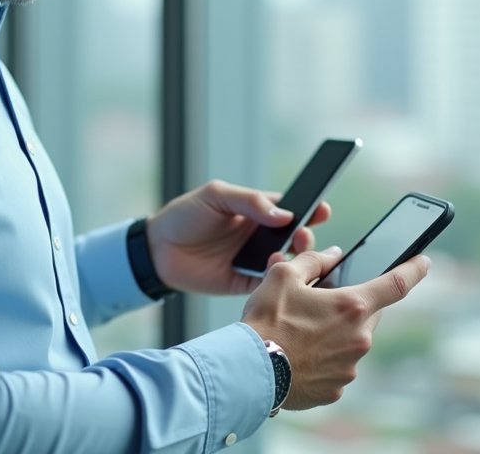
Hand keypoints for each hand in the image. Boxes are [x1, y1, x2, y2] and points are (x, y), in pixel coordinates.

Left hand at [144, 180, 330, 294]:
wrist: (157, 250)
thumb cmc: (186, 216)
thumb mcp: (216, 195)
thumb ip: (250, 201)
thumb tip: (284, 215)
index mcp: (257, 211)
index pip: (291, 208)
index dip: (310, 209)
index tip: (323, 210)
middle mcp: (261, 236)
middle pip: (296, 237)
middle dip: (306, 236)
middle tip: (302, 236)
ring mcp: (255, 260)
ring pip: (288, 262)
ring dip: (296, 260)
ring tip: (289, 254)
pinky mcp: (245, 283)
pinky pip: (270, 284)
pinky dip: (278, 281)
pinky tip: (275, 273)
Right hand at [240, 247, 430, 409]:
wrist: (248, 370)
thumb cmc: (266, 321)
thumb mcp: (284, 275)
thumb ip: (314, 260)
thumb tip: (332, 254)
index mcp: (352, 306)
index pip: (397, 283)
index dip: (414, 269)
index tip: (424, 261)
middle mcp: (359, 338)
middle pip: (367, 315)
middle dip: (350, 307)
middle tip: (320, 305)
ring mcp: (349, 367)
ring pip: (351, 343)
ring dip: (334, 335)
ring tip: (300, 334)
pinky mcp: (336, 390)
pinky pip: (336, 368)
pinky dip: (323, 360)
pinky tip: (299, 356)